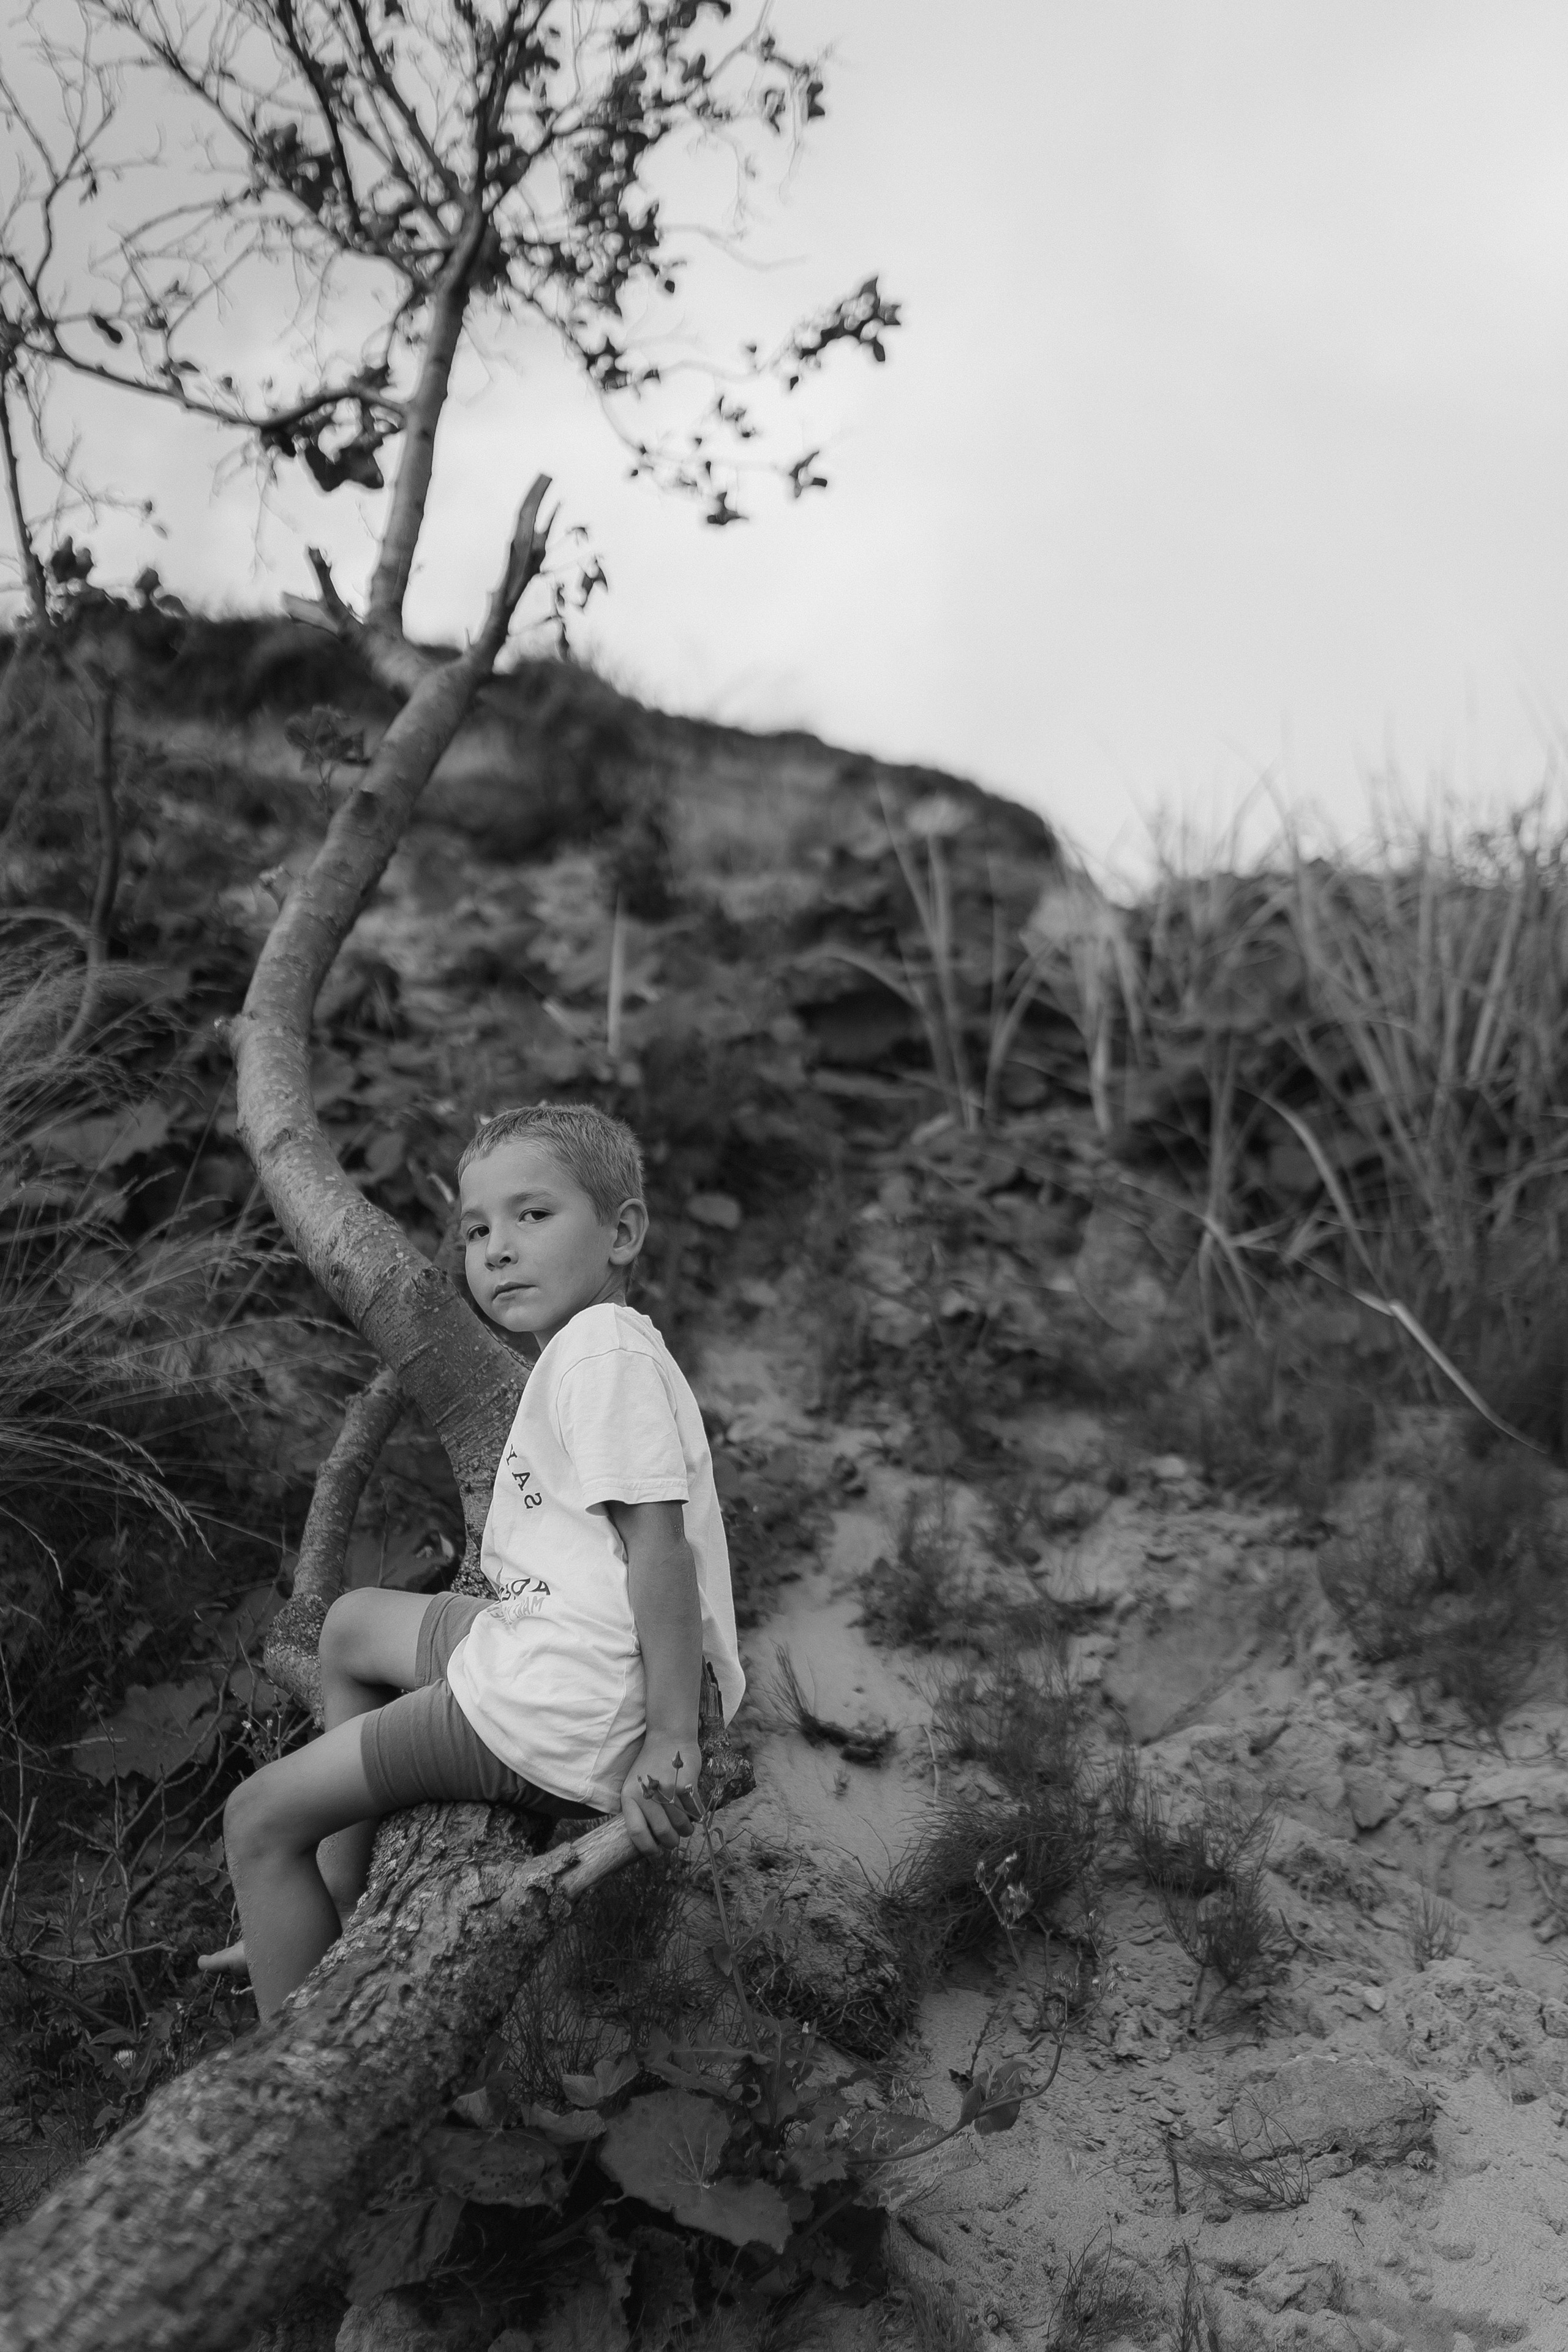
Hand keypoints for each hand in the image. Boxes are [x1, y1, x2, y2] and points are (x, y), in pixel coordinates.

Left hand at [621, 1733, 700, 1856]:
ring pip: (681, 1825)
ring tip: (685, 1830)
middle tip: (673, 1843)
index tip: (655, 1855)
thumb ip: (638, 1809)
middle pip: (662, 1832)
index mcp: (629, 1796)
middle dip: (670, 1843)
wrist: (668, 1737)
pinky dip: (696, 1818)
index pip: (636, 1832)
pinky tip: (693, 1816)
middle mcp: (647, 1794)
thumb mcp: (634, 1785)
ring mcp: (667, 1789)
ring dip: (685, 1832)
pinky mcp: (686, 1784)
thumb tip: (650, 1841)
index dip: (647, 1848)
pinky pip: (694, 1812)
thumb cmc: (650, 1765)